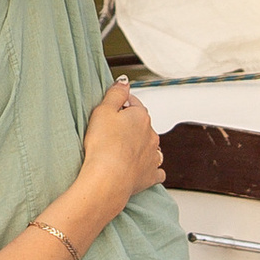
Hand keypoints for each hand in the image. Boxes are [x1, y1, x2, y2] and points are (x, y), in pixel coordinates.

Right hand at [77, 78, 163, 214]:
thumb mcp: (103, 111)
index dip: (121, 105)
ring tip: (124, 150)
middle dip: (131, 126)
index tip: (111, 110)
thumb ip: (115, 93)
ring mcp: (153, 156)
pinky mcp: (150, 175)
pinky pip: (156, 170)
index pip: (134, 103)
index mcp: (141, 116)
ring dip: (142, 146)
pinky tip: (140, 169)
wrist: (108, 178)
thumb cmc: (103, 145)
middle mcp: (151, 135)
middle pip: (143, 125)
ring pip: (152, 146)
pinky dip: (150, 169)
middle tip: (112, 132)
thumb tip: (124, 81)